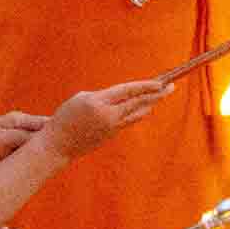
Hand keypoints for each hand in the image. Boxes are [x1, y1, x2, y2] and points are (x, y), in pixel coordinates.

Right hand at [41, 75, 172, 155]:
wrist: (58, 145)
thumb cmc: (65, 117)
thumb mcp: (82, 99)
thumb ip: (105, 97)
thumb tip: (125, 99)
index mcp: (97, 102)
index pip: (127, 91)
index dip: (145, 86)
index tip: (159, 82)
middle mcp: (108, 115)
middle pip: (138, 103)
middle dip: (156, 94)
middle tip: (171, 87)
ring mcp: (112, 127)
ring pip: (137, 113)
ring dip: (150, 103)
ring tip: (162, 95)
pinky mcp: (112, 135)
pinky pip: (129, 121)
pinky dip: (139, 112)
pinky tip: (146, 107)